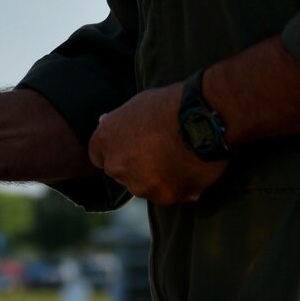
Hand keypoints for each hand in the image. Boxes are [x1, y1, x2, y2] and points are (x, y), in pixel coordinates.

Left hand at [88, 83, 227, 204]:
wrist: (200, 117)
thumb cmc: (169, 104)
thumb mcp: (136, 106)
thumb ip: (120, 123)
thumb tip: (105, 122)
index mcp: (105, 139)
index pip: (99, 155)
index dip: (117, 151)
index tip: (131, 148)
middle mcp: (116, 165)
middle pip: (122, 173)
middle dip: (137, 167)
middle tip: (160, 152)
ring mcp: (139, 184)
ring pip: (146, 186)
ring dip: (158, 179)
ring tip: (180, 158)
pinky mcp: (164, 196)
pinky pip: (170, 194)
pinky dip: (179, 186)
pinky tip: (192, 167)